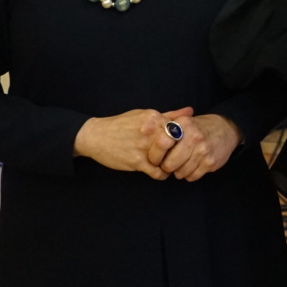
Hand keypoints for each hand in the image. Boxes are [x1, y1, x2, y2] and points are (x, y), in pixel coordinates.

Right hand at [74, 106, 193, 179]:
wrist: (96, 136)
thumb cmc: (122, 124)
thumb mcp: (144, 115)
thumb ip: (169, 114)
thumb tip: (190, 112)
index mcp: (154, 117)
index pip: (181, 128)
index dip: (184, 137)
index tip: (183, 143)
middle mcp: (151, 131)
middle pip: (178, 144)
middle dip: (181, 152)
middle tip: (180, 156)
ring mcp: (144, 147)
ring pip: (170, 159)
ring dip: (172, 164)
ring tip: (169, 164)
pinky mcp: (137, 162)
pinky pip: (158, 172)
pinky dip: (162, 174)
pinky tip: (159, 171)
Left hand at [157, 112, 241, 180]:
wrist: (226, 129)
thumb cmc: (199, 127)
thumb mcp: (184, 121)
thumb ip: (166, 128)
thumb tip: (146, 135)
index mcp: (183, 125)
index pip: (161, 145)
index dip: (155, 156)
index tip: (155, 159)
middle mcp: (193, 137)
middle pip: (169, 164)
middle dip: (167, 167)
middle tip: (169, 164)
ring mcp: (203, 150)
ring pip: (180, 173)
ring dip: (179, 172)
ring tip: (182, 164)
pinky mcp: (210, 162)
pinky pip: (192, 177)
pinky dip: (190, 175)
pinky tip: (192, 166)